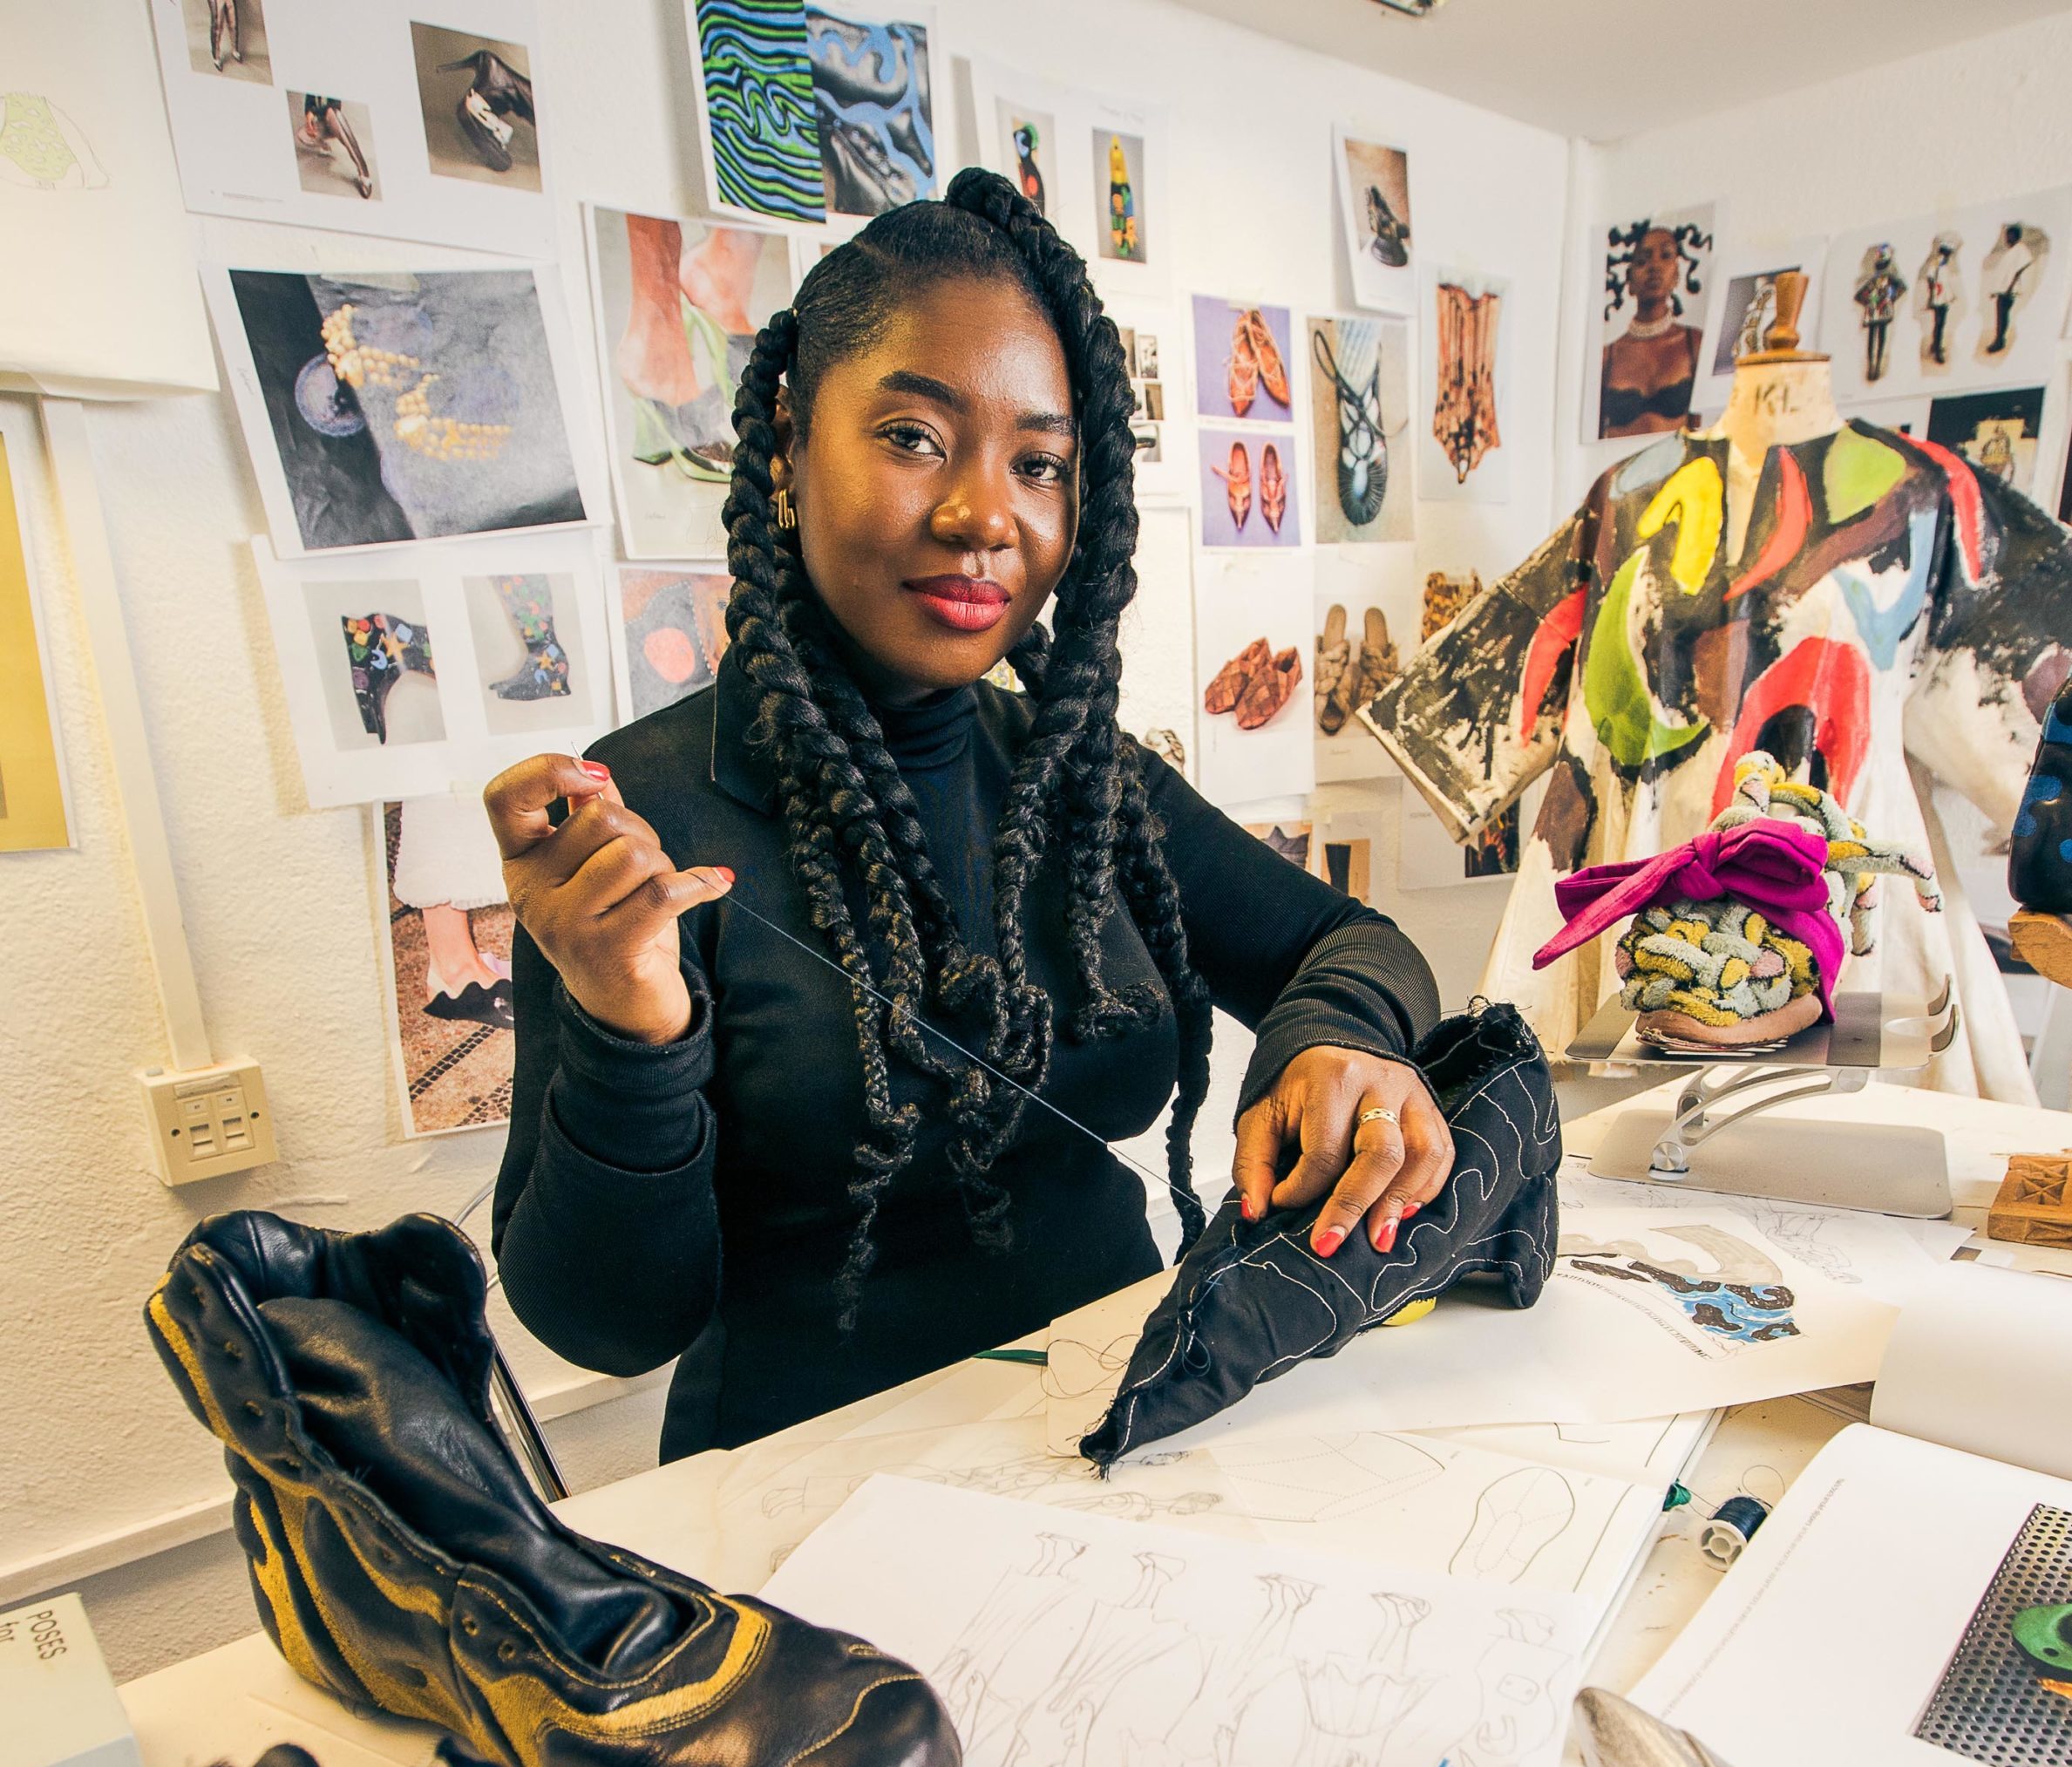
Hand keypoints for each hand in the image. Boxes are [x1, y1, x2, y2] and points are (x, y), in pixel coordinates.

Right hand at [483, 755, 732, 1044]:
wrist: (622, 1008)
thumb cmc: (608, 927)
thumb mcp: (588, 868)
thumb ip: (587, 818)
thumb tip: (596, 775)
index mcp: (521, 863)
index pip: (504, 797)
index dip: (548, 770)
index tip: (592, 776)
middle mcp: (532, 892)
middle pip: (601, 817)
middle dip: (640, 831)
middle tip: (644, 866)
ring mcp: (566, 925)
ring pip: (634, 853)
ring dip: (663, 863)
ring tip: (656, 889)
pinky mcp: (608, 950)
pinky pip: (664, 892)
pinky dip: (699, 883)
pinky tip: (712, 883)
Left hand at [1231, 1047, 1452, 1257]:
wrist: (1327, 1045)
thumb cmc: (1295, 1085)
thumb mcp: (1260, 1116)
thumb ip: (1253, 1163)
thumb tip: (1256, 1211)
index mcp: (1333, 1078)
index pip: (1324, 1151)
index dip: (1301, 1189)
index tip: (1282, 1204)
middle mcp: (1380, 1081)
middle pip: (1382, 1153)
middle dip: (1356, 1205)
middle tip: (1331, 1243)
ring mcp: (1411, 1093)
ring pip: (1422, 1154)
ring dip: (1401, 1201)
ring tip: (1379, 1238)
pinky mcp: (1430, 1106)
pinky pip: (1442, 1151)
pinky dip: (1427, 1187)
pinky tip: (1403, 1211)